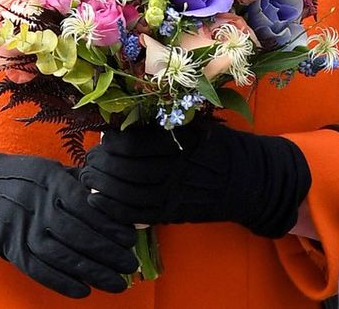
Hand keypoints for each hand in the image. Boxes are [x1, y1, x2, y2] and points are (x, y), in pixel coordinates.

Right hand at [0, 145, 137, 297]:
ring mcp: (20, 227)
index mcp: (48, 178)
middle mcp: (35, 202)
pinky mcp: (9, 248)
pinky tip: (83, 290)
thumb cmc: (17, 176)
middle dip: (106, 251)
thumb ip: (74, 182)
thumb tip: (110, 199)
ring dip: (91, 271)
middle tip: (129, 264)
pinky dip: (62, 282)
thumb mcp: (45, 168)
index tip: (129, 237)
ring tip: (116, 282)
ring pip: (60, 254)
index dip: (108, 222)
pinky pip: (38, 269)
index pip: (83, 203)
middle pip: (75, 232)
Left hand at [81, 122, 310, 237]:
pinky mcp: (175, 214)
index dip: (114, 142)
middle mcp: (178, 171)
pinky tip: (99, 201)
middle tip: (90, 158)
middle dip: (102, 165)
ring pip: (130, 195)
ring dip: (103, 187)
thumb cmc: (218, 145)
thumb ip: (164, 125)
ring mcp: (176, 195)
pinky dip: (114, 209)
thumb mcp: (195, 125)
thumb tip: (124, 124)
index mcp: (182, 143)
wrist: (248, 180)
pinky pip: (138, 214)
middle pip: (128, 171)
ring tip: (90, 177)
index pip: (137, 144)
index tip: (104, 136)